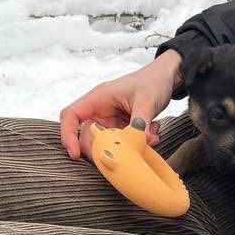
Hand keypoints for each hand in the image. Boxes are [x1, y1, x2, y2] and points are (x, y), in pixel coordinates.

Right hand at [59, 50, 183, 160]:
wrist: (167, 78)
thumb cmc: (153, 81)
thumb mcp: (147, 99)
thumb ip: (141, 121)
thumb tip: (139, 142)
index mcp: (98, 98)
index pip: (71, 116)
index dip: (68, 135)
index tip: (75, 154)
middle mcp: (100, 111)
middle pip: (87, 137)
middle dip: (103, 150)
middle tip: (123, 156)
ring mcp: (111, 121)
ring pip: (107, 144)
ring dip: (127, 148)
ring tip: (150, 138)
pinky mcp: (122, 128)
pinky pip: (122, 143)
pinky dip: (137, 144)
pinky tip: (154, 134)